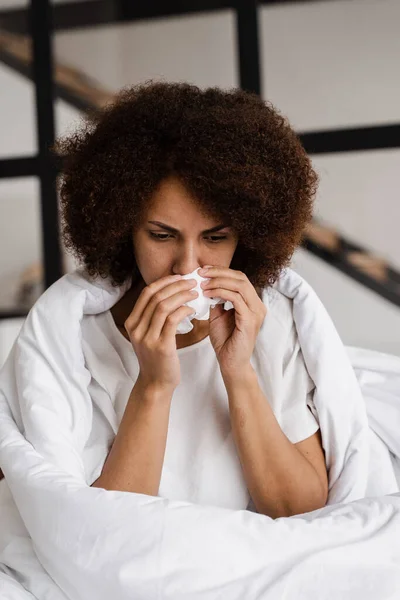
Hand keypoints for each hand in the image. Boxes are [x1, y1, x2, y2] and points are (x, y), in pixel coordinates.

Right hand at [124, 275, 196, 390]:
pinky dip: (183, 310)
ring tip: (195, 293)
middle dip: (175, 285)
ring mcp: (147, 337)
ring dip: (181, 295)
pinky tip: (192, 309)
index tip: (179, 277)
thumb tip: (171, 293)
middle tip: (192, 281)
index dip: (164, 281)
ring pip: (163, 305)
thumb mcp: (149, 334)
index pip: (147, 293)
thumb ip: (153, 316)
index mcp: (132, 322)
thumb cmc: (158, 357)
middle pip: (155, 296)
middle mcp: (136, 328)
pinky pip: (172, 320)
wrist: (156, 383)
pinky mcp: (160, 346)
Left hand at [199, 266, 266, 374]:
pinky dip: (220, 292)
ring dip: (218, 281)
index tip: (203, 270)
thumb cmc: (225, 341)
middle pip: (240, 277)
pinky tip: (207, 294)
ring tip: (202, 284)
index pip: (239, 278)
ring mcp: (256, 312)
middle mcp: (257, 305)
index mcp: (252, 303)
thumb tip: (206, 285)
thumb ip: (216, 300)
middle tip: (201, 273)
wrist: (230, 363)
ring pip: (239, 285)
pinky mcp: (250, 320)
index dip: (221, 271)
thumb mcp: (218, 316)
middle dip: (219, 272)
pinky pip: (236, 298)